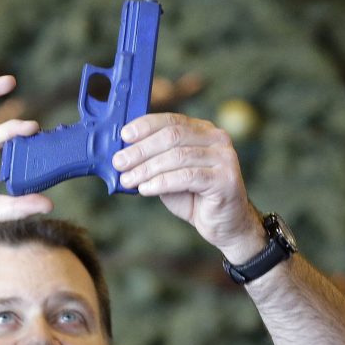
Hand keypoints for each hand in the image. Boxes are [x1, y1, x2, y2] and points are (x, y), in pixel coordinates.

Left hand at [113, 113, 263, 261]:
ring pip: (177, 156)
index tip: (124, 137)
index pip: (171, 120)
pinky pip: (187, 177)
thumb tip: (123, 155)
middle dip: (141, 149)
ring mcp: (224, 158)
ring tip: (127, 180)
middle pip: (172, 136)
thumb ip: (154, 162)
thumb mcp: (169, 175)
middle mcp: (217, 139)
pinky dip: (161, 182)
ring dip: (147, 168)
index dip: (145, 126)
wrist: (224, 224)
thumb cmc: (194, 198)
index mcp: (203, 131)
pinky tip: (145, 189)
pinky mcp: (225, 179)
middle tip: (119, 162)